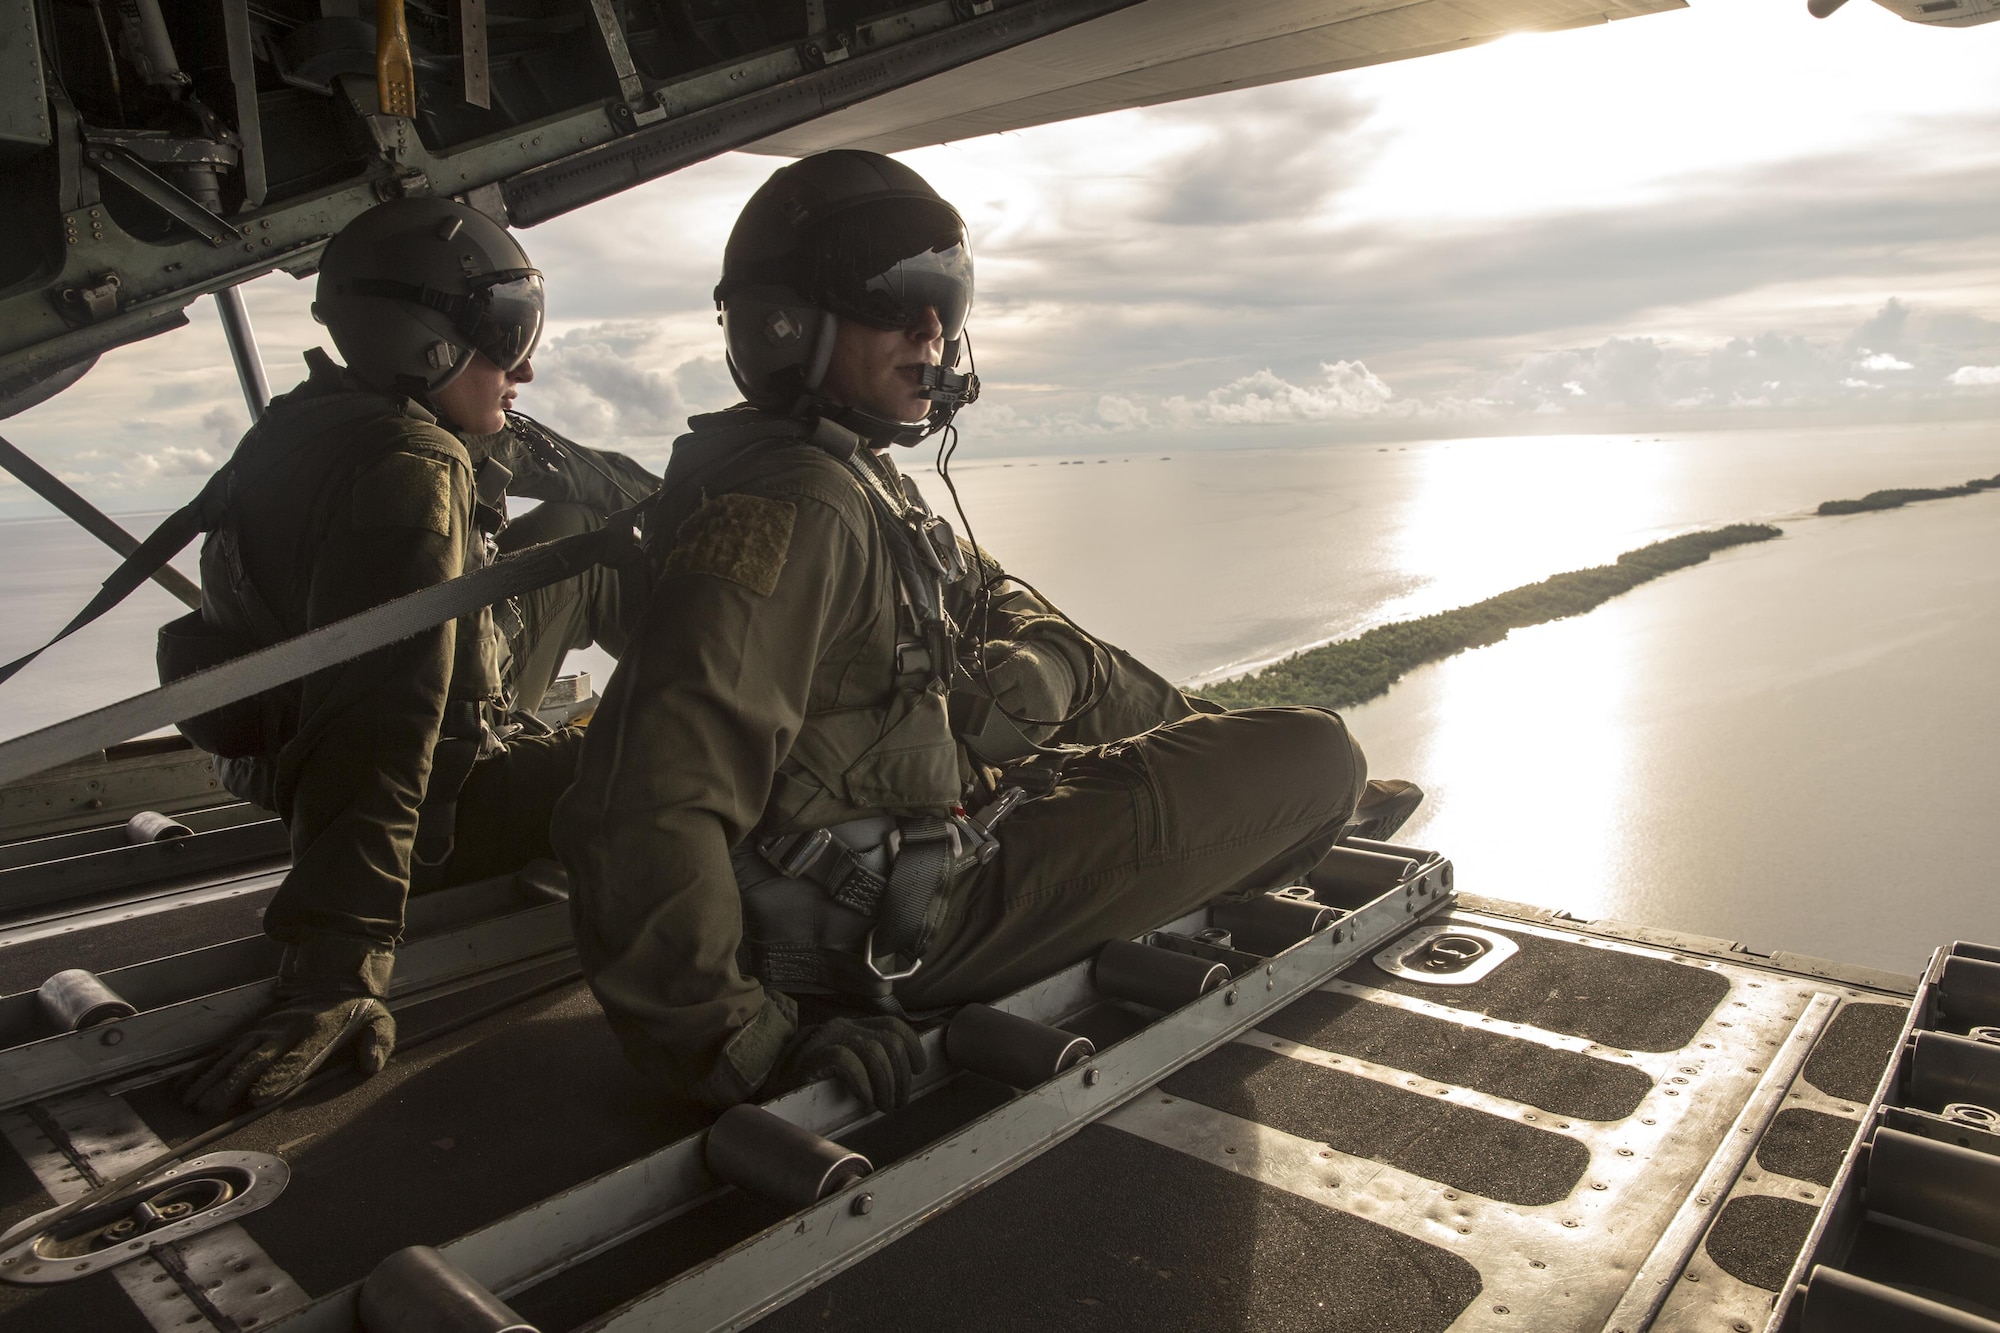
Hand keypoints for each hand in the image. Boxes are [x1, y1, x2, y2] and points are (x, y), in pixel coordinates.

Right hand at [183, 994, 394, 1114]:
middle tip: (208, 1107)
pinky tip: (185, 1083)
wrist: (335, 970)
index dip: (276, 1077)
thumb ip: (378, 1042)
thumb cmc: (359, 1004)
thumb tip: (370, 1064)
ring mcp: (267, 1028)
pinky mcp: (255, 1028)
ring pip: (234, 1055)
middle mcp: (286, 1030)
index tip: (256, 1096)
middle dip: (231, 1084)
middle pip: (255, 1060)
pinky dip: (204, 1066)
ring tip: (190, 1101)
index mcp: (318, 1032)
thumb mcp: (379, 1019)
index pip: (295, 1059)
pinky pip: (225, 1049)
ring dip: (210, 1078)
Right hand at [772, 1014, 927, 1110]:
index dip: (912, 1047)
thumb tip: (904, 1077)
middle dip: (900, 1077)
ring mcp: (828, 1038)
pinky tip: (864, 1099)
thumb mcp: (846, 1065)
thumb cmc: (811, 1079)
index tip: (918, 1070)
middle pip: (889, 1043)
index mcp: (855, 1027)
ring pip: (873, 1052)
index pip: (894, 1026)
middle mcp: (844, 1026)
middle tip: (897, 1103)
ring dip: (885, 1084)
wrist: (770, 1083)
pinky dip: (862, 1083)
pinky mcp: (813, 1055)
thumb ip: (871, 1062)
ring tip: (882, 1105)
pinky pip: (847, 1062)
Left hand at [974, 638, 1077, 737]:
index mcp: (1023, 667)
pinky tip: (997, 735)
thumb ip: (985, 654)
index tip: (963, 697)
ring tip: (979, 726)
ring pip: (1008, 728)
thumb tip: (967, 668)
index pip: (992, 684)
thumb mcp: (1007, 650)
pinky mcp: (1048, 729)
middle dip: (980, 713)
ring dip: (992, 729)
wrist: (1061, 673)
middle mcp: (1035, 689)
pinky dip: (1007, 741)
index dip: (975, 691)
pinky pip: (1020, 741)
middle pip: (999, 709)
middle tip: (966, 715)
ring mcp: (1043, 711)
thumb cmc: (1024, 663)